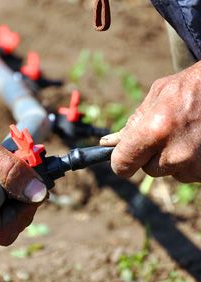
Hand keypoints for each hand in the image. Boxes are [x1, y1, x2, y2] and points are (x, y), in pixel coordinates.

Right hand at [0, 112, 46, 244]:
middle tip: (31, 173)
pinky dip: (13, 184)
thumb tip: (39, 193)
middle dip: (25, 199)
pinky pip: (1, 198)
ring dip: (21, 189)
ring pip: (7, 210)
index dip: (23, 214)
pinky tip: (13, 167)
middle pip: (8, 223)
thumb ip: (11, 171)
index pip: (2, 232)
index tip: (32, 188)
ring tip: (21, 165)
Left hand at [100, 61, 200, 182]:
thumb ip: (132, 125)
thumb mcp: (156, 97)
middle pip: (147, 169)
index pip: (123, 164)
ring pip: (168, 172)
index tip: (122, 157)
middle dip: (151, 154)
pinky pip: (186, 173)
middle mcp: (175, 153)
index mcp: (155, 131)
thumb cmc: (190, 88)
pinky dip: (188, 162)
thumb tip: (109, 144)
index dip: (120, 161)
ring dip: (171, 158)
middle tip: (166, 133)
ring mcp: (193, 165)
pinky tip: (196, 141)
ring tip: (185, 134)